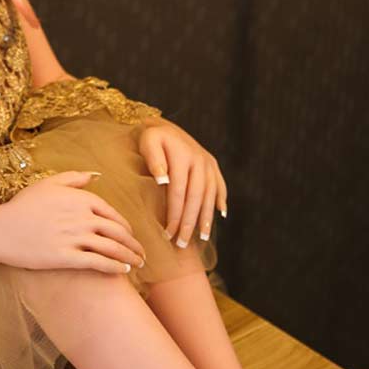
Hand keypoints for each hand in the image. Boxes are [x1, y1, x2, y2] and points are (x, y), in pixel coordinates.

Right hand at [0, 170, 146, 274]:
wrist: (1, 229)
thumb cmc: (23, 206)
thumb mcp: (48, 184)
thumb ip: (74, 178)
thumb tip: (95, 175)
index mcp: (80, 199)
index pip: (112, 214)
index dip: (126, 226)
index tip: (131, 236)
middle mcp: (81, 217)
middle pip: (117, 232)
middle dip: (133, 244)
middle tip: (143, 253)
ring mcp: (74, 237)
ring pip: (111, 248)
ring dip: (129, 257)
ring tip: (137, 264)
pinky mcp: (66, 257)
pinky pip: (98, 262)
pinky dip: (114, 267)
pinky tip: (124, 272)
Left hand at [137, 121, 227, 247]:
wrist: (161, 125)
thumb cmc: (148, 139)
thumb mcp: (147, 143)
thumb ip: (153, 160)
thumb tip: (163, 181)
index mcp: (182, 156)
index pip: (179, 192)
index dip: (174, 215)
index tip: (167, 234)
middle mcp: (199, 159)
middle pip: (196, 197)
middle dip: (190, 223)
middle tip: (182, 243)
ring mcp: (208, 162)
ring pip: (209, 194)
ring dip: (206, 217)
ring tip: (201, 237)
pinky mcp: (212, 163)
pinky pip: (219, 185)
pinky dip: (221, 200)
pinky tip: (221, 214)